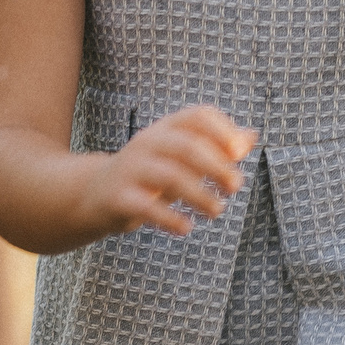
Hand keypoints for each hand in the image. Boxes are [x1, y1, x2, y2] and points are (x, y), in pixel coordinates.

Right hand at [81, 105, 257, 239]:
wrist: (94, 194)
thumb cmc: (150, 174)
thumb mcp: (180, 157)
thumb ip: (214, 147)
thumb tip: (250, 137)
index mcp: (165, 129)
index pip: (197, 116)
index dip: (223, 130)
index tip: (239, 152)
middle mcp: (147, 143)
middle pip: (186, 146)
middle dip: (216, 166)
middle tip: (236, 186)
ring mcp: (131, 170)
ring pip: (169, 176)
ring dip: (199, 195)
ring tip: (217, 211)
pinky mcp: (118, 198)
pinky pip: (146, 206)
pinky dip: (170, 218)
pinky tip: (187, 228)